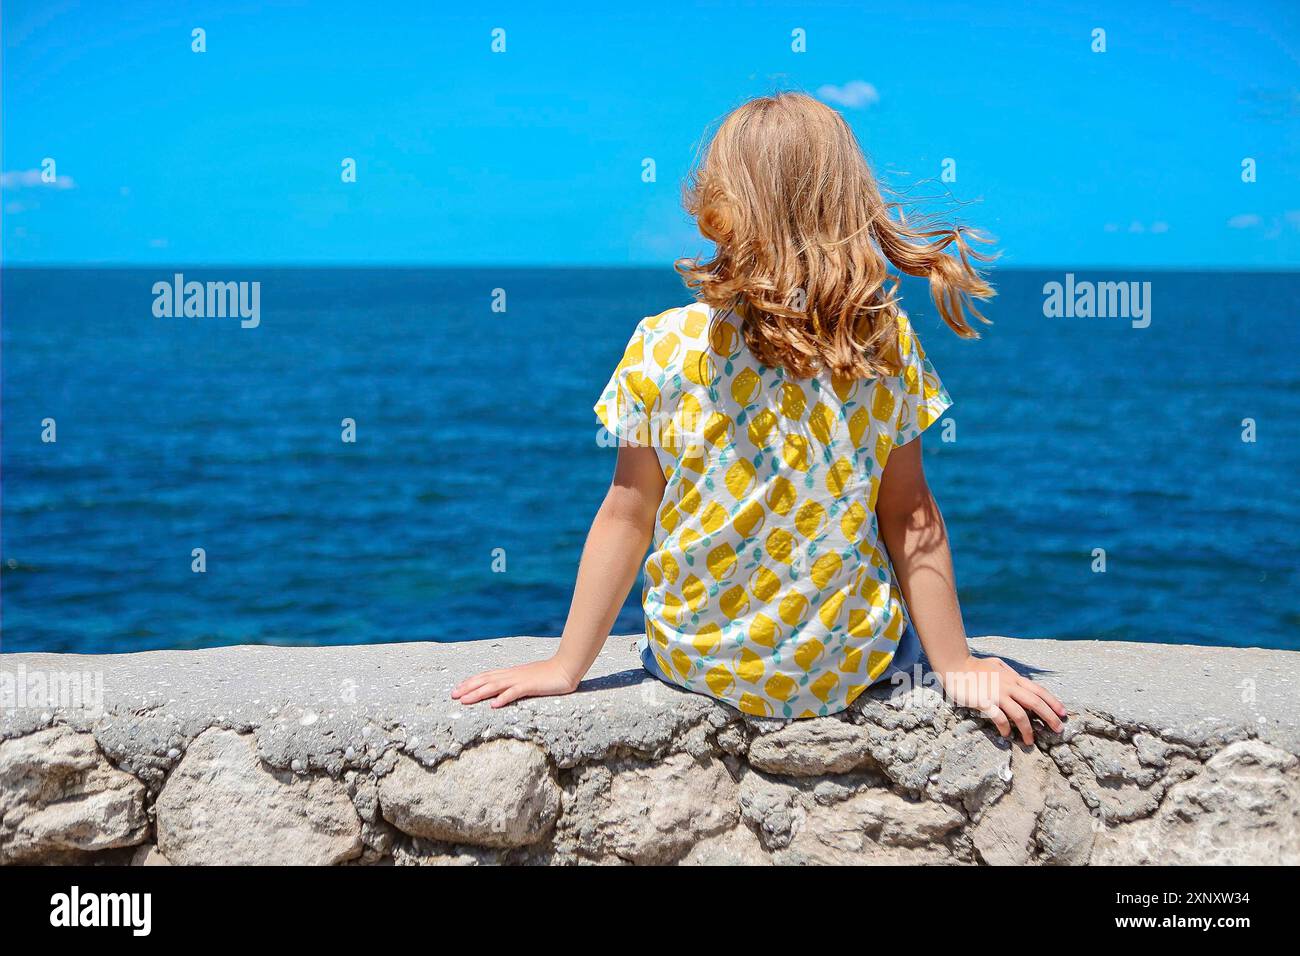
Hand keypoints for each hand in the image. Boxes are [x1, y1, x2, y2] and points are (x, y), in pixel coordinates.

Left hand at [451, 658, 580, 708]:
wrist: (566, 668)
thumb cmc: (549, 675)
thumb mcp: (528, 679)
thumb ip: (515, 684)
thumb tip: (502, 692)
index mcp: (511, 673)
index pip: (486, 675)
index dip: (471, 682)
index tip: (457, 688)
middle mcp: (512, 675)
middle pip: (486, 680)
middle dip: (468, 688)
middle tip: (453, 696)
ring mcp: (520, 680)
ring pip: (494, 686)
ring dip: (478, 693)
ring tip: (465, 701)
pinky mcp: (530, 686)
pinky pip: (514, 692)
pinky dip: (503, 698)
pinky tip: (494, 705)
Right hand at [935, 655, 1065, 744]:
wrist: (954, 665)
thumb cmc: (974, 666)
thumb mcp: (996, 664)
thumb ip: (1009, 672)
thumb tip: (1020, 678)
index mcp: (1013, 678)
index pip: (1039, 690)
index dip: (1053, 702)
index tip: (1063, 713)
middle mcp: (1008, 686)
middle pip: (1035, 703)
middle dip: (1049, 717)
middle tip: (1058, 730)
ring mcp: (997, 694)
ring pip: (1020, 714)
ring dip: (1028, 730)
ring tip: (1030, 741)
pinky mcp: (984, 702)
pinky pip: (999, 718)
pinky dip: (1005, 728)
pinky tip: (1006, 734)